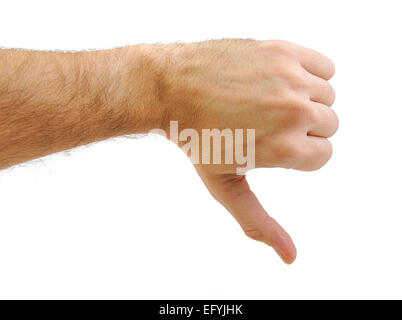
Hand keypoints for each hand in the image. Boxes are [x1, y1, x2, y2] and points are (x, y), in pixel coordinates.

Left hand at [149, 39, 337, 263]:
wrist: (170, 89)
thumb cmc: (196, 140)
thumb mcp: (226, 188)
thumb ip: (259, 223)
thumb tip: (291, 257)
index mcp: (287, 148)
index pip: (323, 155)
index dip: (297, 152)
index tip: (271, 143)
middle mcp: (295, 111)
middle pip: (330, 124)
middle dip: (303, 127)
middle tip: (265, 122)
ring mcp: (290, 78)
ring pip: (327, 95)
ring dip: (306, 101)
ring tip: (270, 102)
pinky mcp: (284, 50)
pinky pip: (325, 67)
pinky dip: (312, 75)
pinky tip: (283, 82)